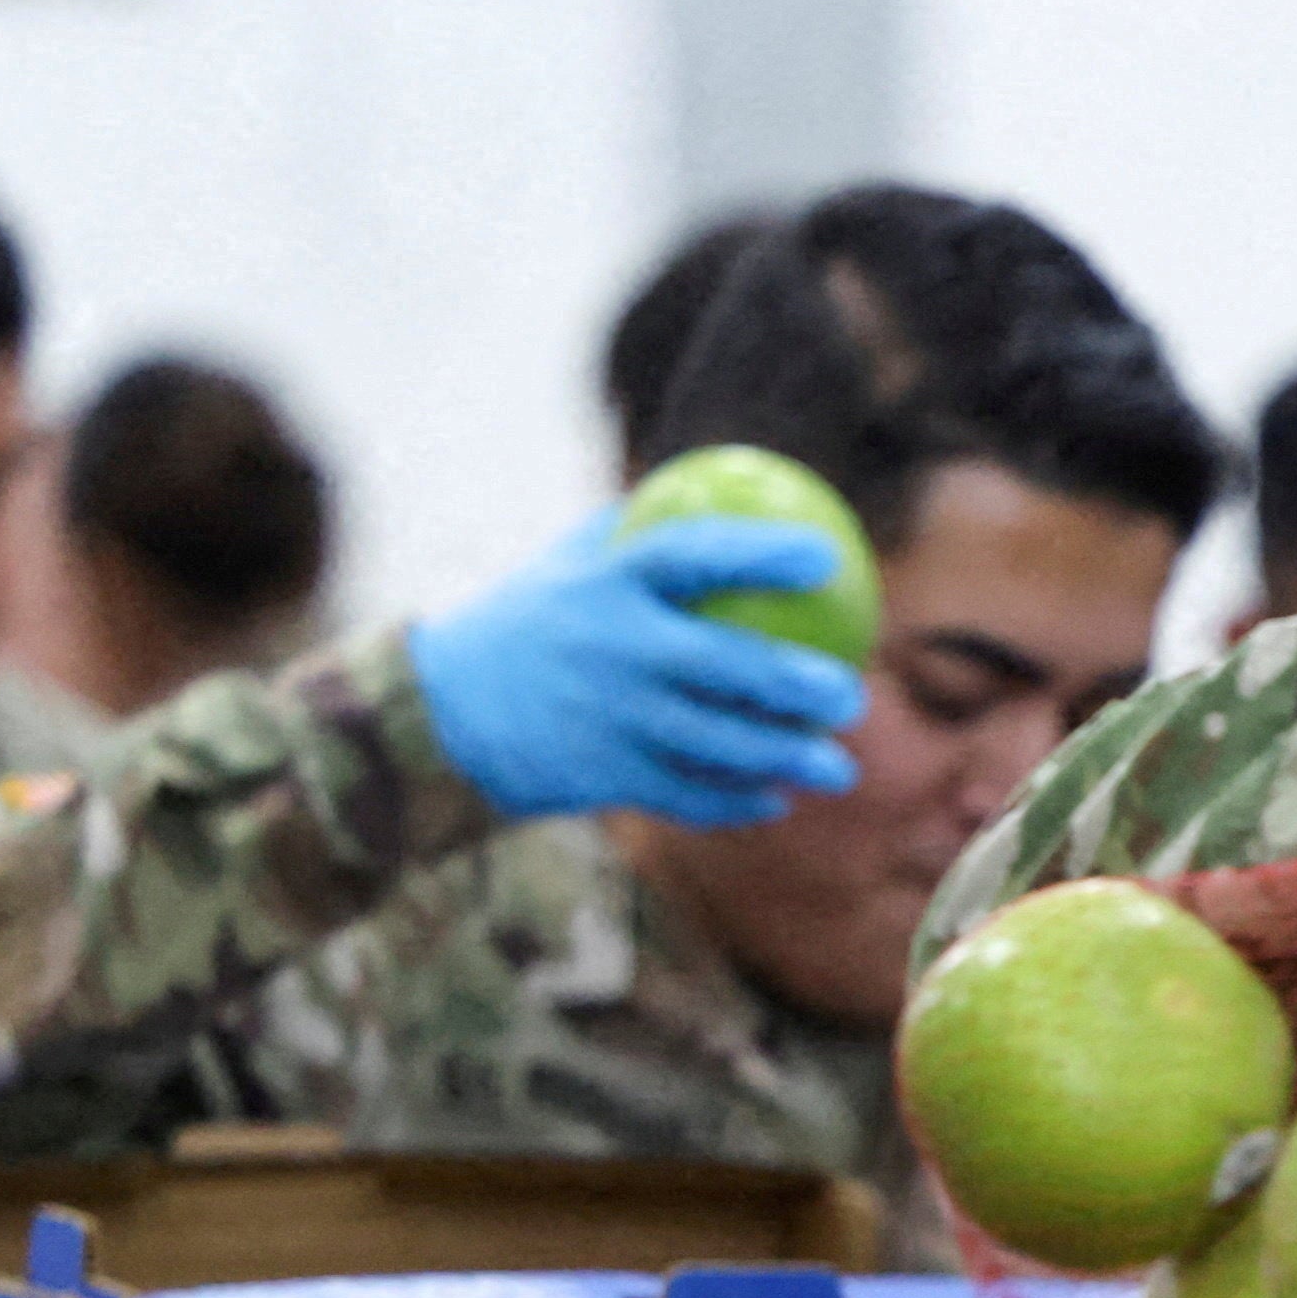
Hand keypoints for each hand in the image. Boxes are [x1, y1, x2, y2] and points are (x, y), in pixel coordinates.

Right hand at [405, 509, 873, 825]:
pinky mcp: (604, 774)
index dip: (761, 551)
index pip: (694, 556)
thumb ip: (638, 533)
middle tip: (850, 694)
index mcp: (608, 585)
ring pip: (716, 744)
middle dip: (796, 684)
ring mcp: (610, 716)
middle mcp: (614, 649)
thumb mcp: (567, 565)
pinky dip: (733, 802)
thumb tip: (720, 495)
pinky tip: (775, 801)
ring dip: (784, 760)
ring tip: (836, 768)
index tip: (825, 552)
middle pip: (724, 666)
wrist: (445, 713)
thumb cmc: (524, 625)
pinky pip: (686, 794)